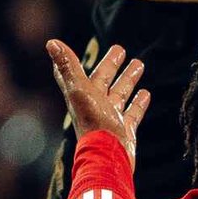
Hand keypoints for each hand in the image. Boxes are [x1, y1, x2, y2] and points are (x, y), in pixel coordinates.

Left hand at [47, 40, 149, 168]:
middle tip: (120, 49)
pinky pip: (132, 113)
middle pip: (102, 80)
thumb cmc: (93, 122)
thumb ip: (68, 67)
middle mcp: (94, 106)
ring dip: (128, 80)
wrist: (109, 155)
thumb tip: (51, 42)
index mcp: (81, 95)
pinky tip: (146, 93)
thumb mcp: (80, 91)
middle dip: (110, 65)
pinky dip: (138, 102)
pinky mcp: (125, 130)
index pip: (73, 74)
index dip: (69, 61)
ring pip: (119, 94)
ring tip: (139, 64)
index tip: (66, 48)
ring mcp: (110, 118)